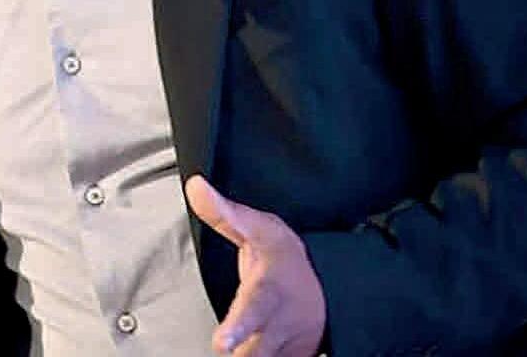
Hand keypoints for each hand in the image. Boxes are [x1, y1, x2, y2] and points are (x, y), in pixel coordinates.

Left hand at [185, 175, 325, 355]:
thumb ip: (224, 213)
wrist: (332, 286)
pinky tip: (243, 354)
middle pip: (254, 351)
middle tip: (222, 349)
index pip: (254, 308)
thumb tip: (195, 186)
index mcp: (269, 289)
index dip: (239, 327)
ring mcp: (286, 348)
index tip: (222, 342)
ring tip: (230, 352)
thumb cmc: (285, 257)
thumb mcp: (258, 229)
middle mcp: (278, 324)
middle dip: (239, 354)